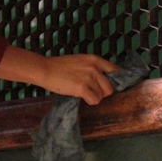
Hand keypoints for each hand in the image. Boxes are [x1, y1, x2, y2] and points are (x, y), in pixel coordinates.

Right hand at [0, 46, 119, 104]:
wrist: (45, 69)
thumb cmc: (60, 66)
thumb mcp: (80, 61)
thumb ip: (93, 67)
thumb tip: (105, 79)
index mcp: (95, 59)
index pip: (115, 71)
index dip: (115, 81)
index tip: (111, 87)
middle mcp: (94, 67)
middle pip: (110, 87)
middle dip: (102, 92)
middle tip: (91, 92)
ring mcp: (89, 77)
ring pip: (102, 95)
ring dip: (94, 97)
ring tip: (83, 93)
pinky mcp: (82, 88)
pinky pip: (94, 100)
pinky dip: (90, 101)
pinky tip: (82, 97)